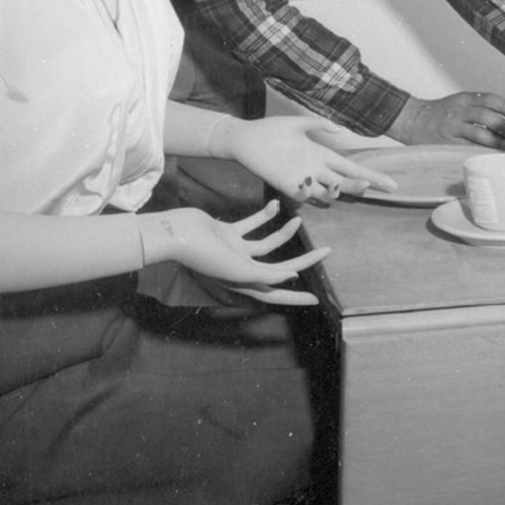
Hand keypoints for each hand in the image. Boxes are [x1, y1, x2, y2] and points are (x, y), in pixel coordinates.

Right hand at [144, 201, 328, 306]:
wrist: (179, 234)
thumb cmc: (206, 256)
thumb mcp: (239, 270)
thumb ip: (266, 275)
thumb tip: (293, 277)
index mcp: (244, 283)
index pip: (276, 293)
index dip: (297, 298)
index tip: (318, 299)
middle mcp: (242, 269)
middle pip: (280, 268)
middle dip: (303, 261)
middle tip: (326, 252)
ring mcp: (236, 251)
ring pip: (268, 245)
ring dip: (284, 233)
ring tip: (299, 220)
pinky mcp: (230, 233)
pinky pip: (252, 226)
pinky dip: (264, 217)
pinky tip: (275, 206)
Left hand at [222, 114, 399, 204]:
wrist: (247, 139)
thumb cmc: (272, 129)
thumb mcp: (299, 123)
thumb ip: (319, 124)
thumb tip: (341, 130)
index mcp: (322, 154)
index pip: (353, 167)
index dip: (373, 175)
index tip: (392, 184)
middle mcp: (317, 170)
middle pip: (347, 181)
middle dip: (361, 185)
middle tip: (369, 185)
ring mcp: (304, 179)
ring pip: (330, 191)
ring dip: (338, 189)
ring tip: (341, 183)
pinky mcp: (288, 186)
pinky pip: (305, 193)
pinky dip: (309, 189)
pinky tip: (309, 180)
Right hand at [387, 91, 504, 147]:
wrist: (412, 119)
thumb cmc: (440, 114)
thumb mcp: (459, 103)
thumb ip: (479, 107)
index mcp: (464, 99)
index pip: (489, 99)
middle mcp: (459, 111)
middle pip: (488, 116)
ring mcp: (453, 127)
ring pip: (480, 133)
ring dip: (499, 142)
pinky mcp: (448, 143)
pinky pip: (468, 148)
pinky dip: (483, 152)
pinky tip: (494, 157)